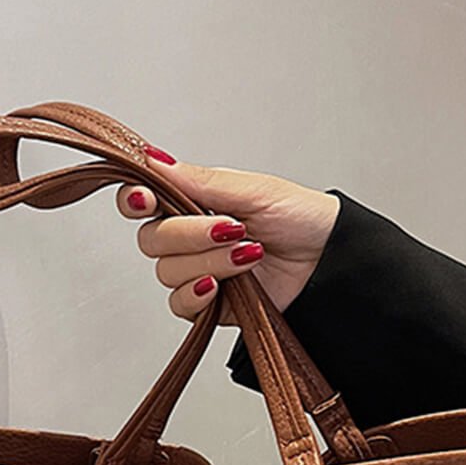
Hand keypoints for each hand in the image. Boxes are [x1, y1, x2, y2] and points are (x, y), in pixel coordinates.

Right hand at [115, 146, 339, 323]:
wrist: (330, 262)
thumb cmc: (301, 218)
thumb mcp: (253, 189)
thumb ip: (199, 180)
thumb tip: (155, 160)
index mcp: (195, 201)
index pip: (143, 199)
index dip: (135, 199)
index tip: (145, 199)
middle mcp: (191, 236)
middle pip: (152, 239)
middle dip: (189, 234)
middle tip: (231, 228)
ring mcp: (199, 270)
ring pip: (167, 272)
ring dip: (208, 262)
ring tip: (249, 255)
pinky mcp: (210, 304)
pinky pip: (180, 304)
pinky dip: (197, 294)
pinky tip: (220, 285)